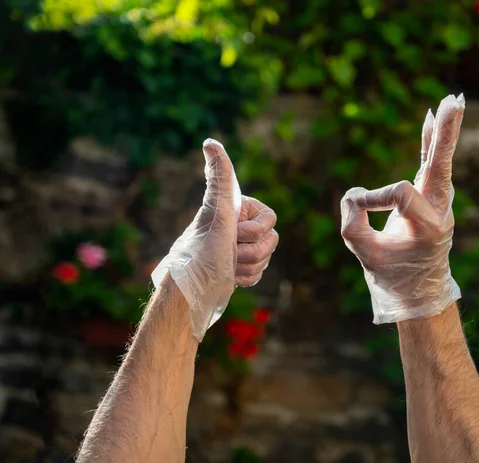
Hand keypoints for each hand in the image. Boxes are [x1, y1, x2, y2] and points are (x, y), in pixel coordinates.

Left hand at [152, 139, 277, 339]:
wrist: (193, 293)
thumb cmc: (204, 252)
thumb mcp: (217, 213)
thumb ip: (219, 177)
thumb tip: (210, 141)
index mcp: (235, 208)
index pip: (269, 217)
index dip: (256, 231)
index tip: (235, 234)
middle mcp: (236, 224)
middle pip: (272, 239)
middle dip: (253, 252)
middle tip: (230, 254)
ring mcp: (239, 246)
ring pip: (268, 256)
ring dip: (249, 266)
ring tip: (227, 266)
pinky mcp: (239, 267)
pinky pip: (261, 271)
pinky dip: (248, 277)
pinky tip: (230, 276)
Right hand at [340, 94, 464, 322]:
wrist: (417, 291)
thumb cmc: (392, 274)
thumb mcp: (365, 254)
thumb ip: (352, 223)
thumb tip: (353, 195)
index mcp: (429, 227)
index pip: (400, 193)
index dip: (373, 198)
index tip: (355, 210)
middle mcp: (440, 211)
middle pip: (441, 166)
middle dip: (446, 134)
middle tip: (457, 100)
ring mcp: (438, 203)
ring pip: (439, 161)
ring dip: (443, 130)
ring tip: (453, 100)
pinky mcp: (429, 198)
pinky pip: (430, 165)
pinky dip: (430, 143)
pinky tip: (432, 118)